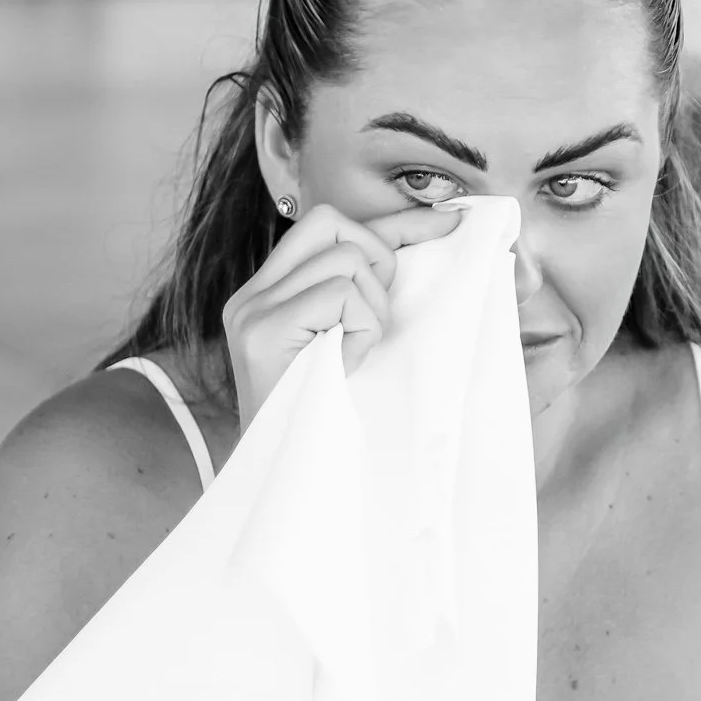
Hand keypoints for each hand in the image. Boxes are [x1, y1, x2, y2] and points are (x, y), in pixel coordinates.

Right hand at [221, 200, 467, 434]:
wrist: (287, 479)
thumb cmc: (327, 421)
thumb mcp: (348, 347)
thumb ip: (361, 300)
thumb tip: (425, 248)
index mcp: (268, 294)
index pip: (329, 228)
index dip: (392, 222)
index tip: (448, 221)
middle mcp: (252, 295)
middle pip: (333, 224)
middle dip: (377, 263)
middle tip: (372, 323)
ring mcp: (252, 310)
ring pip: (346, 259)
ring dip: (371, 308)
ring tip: (353, 353)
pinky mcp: (263, 331)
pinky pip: (342, 295)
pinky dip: (361, 329)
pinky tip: (344, 365)